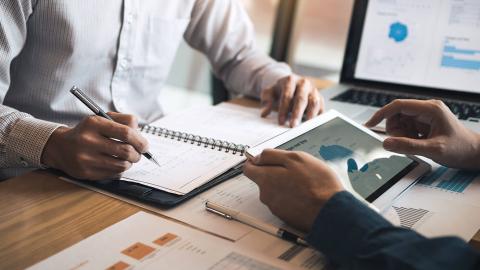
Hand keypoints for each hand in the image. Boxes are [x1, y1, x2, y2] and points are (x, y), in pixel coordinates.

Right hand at [41, 112, 148, 179]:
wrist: (61, 147)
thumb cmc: (88, 132)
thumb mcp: (102, 118)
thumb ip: (124, 121)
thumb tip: (141, 134)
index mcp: (94, 124)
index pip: (126, 132)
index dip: (140, 140)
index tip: (145, 146)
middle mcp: (88, 141)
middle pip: (126, 151)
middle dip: (138, 154)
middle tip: (138, 153)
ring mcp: (86, 159)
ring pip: (122, 165)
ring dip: (130, 162)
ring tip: (127, 158)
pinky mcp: (86, 173)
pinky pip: (113, 174)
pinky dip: (119, 170)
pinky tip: (114, 164)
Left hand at [243, 149, 343, 231]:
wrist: (331, 212)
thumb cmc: (317, 185)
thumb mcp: (296, 158)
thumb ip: (272, 155)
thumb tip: (257, 158)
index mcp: (265, 179)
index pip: (248, 168)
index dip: (256, 161)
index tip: (265, 159)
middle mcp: (266, 195)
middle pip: (262, 179)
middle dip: (273, 172)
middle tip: (293, 169)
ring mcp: (275, 207)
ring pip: (274, 190)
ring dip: (284, 184)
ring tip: (303, 182)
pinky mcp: (285, 216)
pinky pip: (283, 201)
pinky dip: (291, 196)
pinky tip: (305, 193)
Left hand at [261, 75, 323, 126]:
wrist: (291, 83)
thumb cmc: (279, 90)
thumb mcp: (269, 92)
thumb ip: (265, 102)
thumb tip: (264, 114)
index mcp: (290, 80)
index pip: (287, 95)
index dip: (283, 109)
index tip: (280, 121)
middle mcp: (303, 83)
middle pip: (301, 99)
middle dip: (297, 114)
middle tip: (293, 126)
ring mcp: (313, 90)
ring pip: (314, 102)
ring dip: (310, 114)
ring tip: (305, 126)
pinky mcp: (320, 97)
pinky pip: (321, 107)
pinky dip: (318, 116)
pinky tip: (312, 124)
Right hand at [365, 99, 479, 169]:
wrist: (474, 154)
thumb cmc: (461, 149)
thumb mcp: (434, 150)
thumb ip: (408, 146)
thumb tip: (387, 143)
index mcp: (430, 109)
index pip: (398, 106)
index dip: (381, 114)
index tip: (370, 124)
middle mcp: (426, 109)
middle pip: (396, 115)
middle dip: (396, 131)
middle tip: (406, 143)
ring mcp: (425, 116)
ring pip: (399, 123)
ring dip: (402, 135)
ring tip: (416, 144)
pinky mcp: (423, 124)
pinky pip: (405, 129)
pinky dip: (407, 138)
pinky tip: (419, 144)